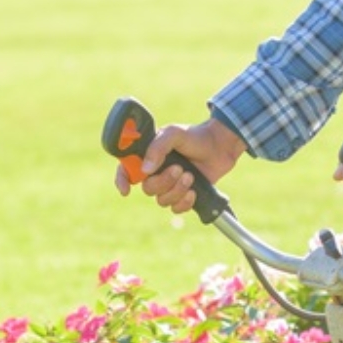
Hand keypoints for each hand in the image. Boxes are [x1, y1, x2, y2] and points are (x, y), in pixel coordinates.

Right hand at [114, 118, 245, 213]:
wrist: (220, 147)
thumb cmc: (196, 137)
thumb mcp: (174, 133)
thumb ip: (157, 147)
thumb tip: (145, 169)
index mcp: (148, 155)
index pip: (126, 169)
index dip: (122, 180)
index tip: (127, 190)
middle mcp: (156, 171)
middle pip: (147, 189)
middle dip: (164, 182)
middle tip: (179, 169)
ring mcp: (169, 184)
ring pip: (161, 201)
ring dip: (177, 190)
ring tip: (190, 176)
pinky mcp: (183, 195)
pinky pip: (175, 208)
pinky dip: (184, 202)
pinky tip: (194, 191)